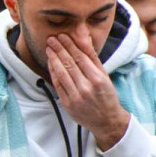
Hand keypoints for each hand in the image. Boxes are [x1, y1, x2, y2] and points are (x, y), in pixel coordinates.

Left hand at [45, 33, 129, 149]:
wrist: (106, 120)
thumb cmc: (106, 95)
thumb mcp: (105, 76)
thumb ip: (93, 59)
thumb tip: (85, 40)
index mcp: (98, 79)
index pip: (80, 58)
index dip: (70, 45)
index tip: (62, 36)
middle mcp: (86, 87)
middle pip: (69, 64)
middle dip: (59, 49)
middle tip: (51, 39)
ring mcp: (76, 96)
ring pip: (61, 73)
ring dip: (53, 59)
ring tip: (49, 48)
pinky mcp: (67, 104)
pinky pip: (58, 85)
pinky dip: (53, 73)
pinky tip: (50, 63)